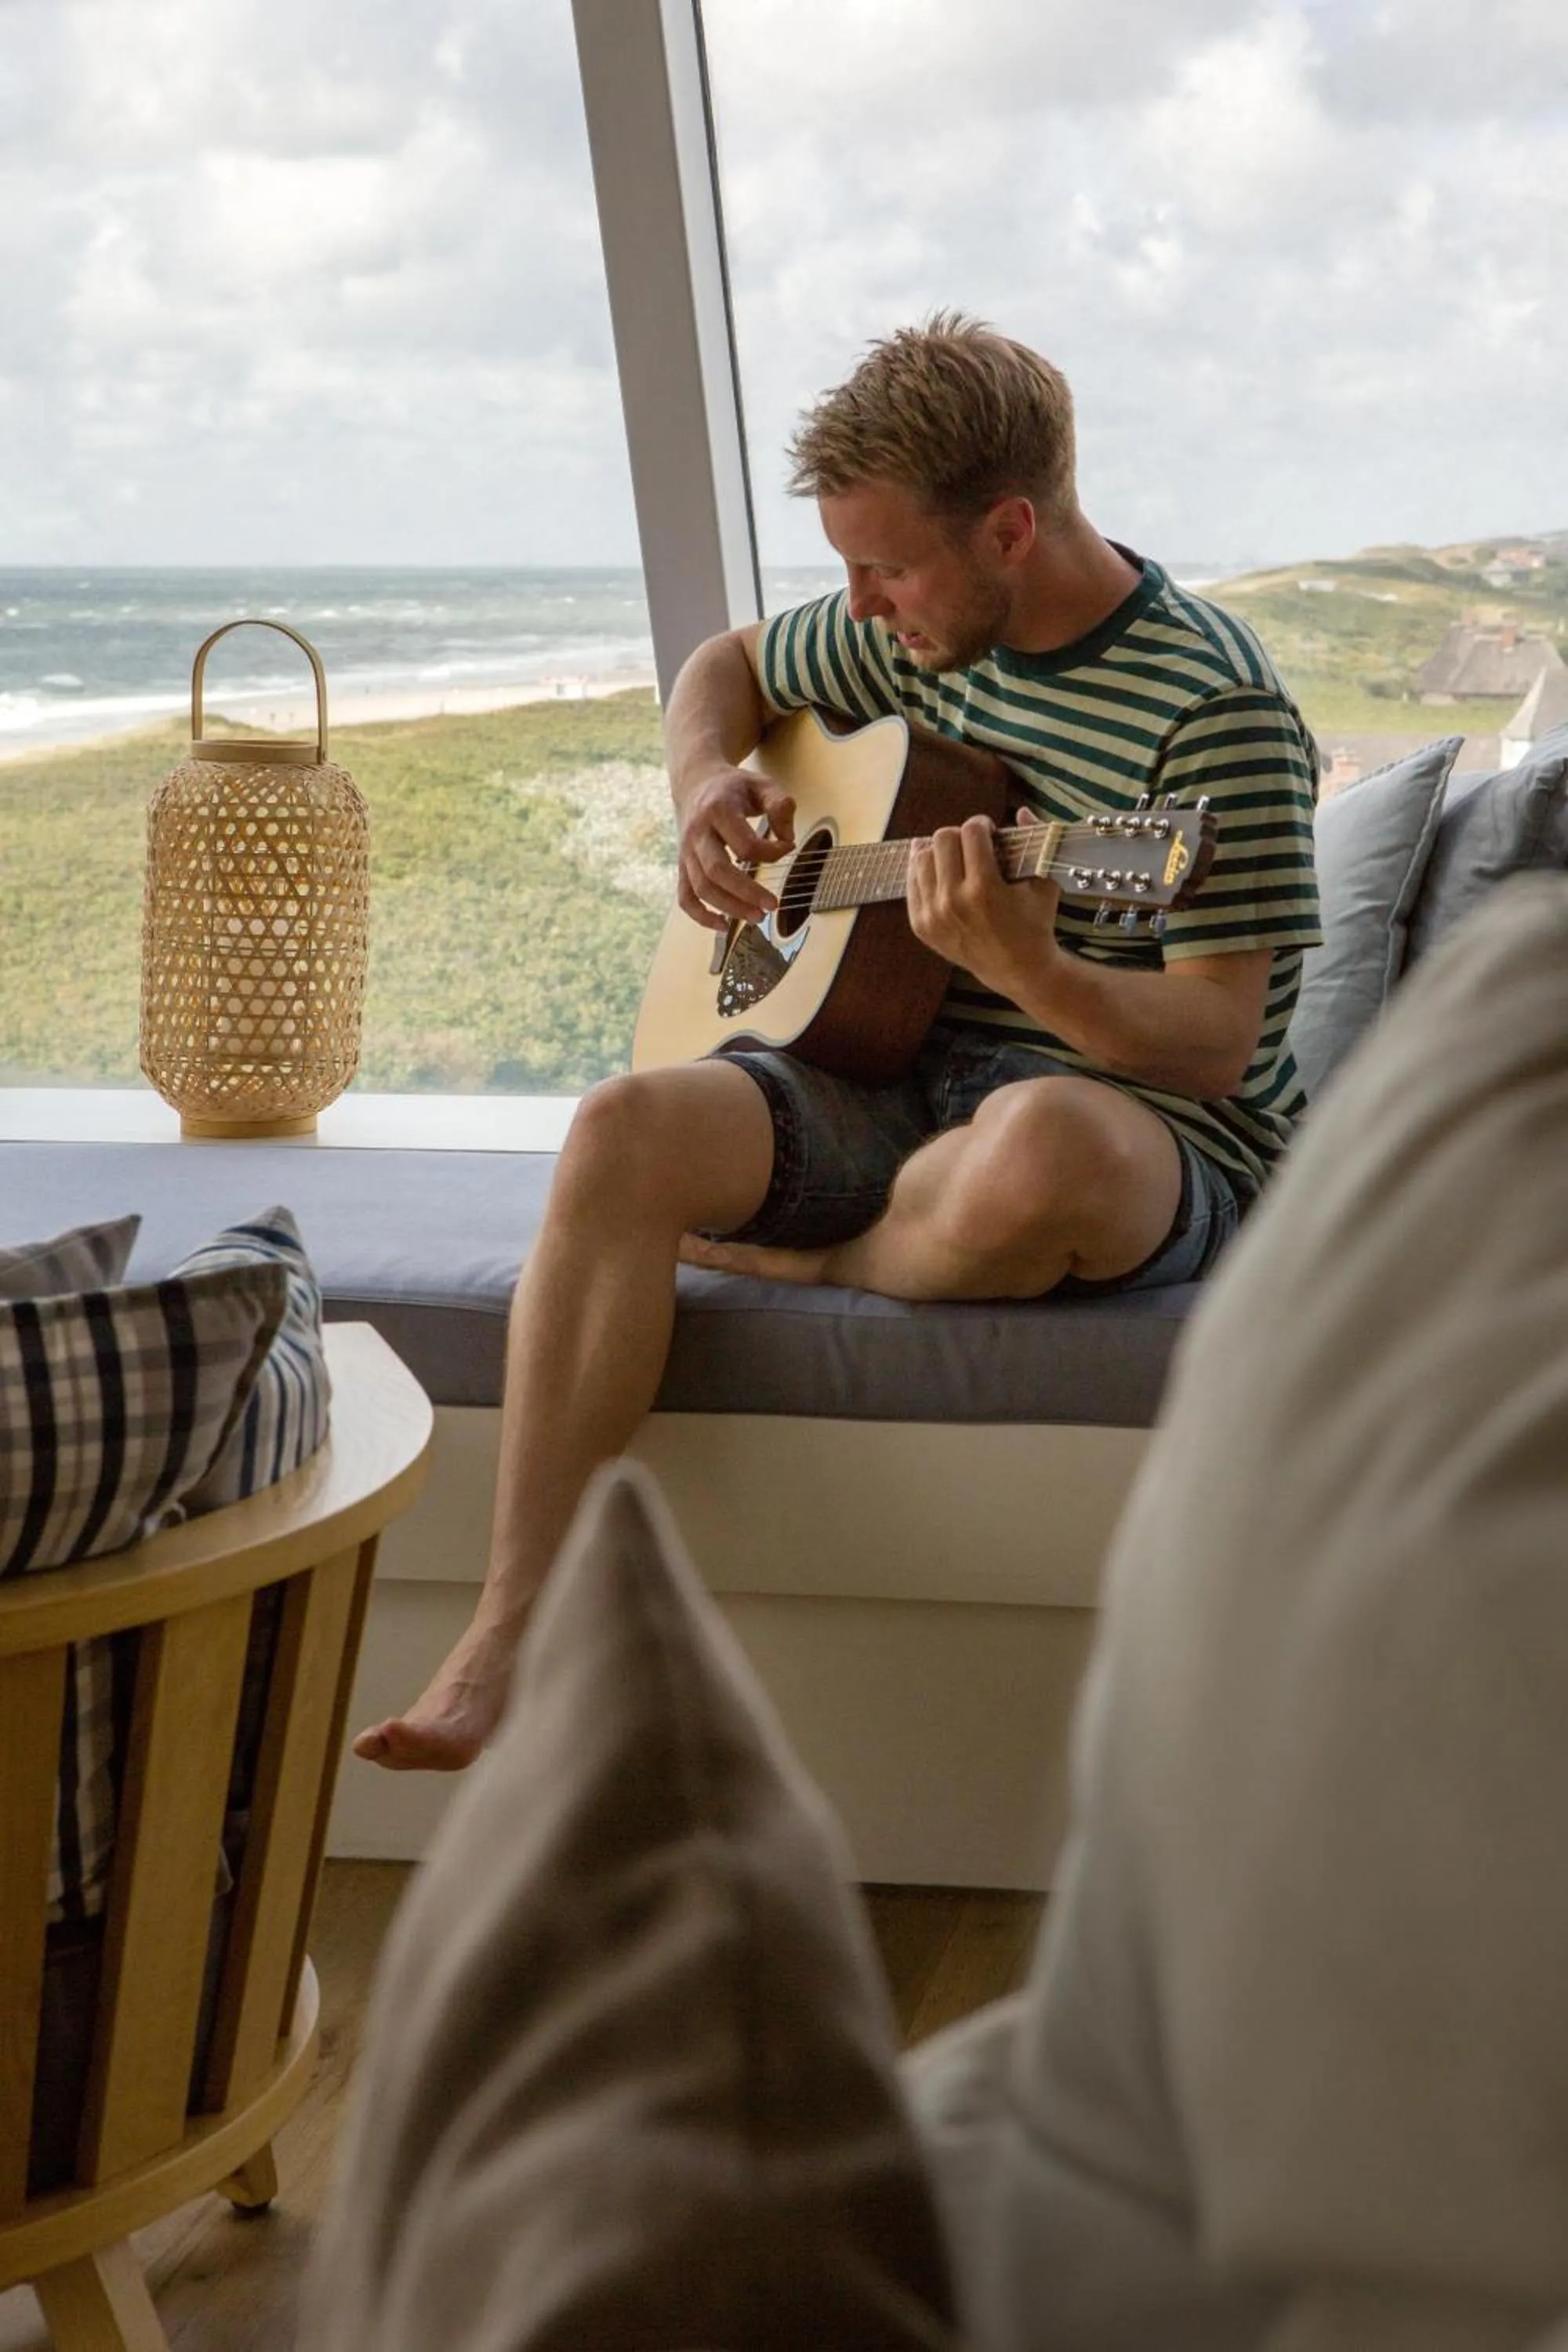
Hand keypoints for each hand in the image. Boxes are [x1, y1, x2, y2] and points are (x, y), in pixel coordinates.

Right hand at [676, 767, 796, 929]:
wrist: (695, 782)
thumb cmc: (733, 787)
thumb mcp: (762, 784)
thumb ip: (780, 805)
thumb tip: (786, 840)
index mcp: (717, 810)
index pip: (744, 843)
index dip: (770, 852)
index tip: (787, 848)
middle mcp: (697, 832)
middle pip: (717, 871)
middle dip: (746, 893)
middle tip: (772, 906)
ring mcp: (686, 851)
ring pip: (701, 888)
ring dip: (729, 908)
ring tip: (757, 917)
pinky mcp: (682, 865)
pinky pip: (685, 896)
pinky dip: (700, 916)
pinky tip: (723, 927)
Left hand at [906, 808, 1062, 998]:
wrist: (1017, 970)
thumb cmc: (1035, 923)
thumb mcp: (1045, 882)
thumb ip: (1037, 841)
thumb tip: (1022, 811)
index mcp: (984, 888)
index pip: (970, 832)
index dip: (982, 825)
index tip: (989, 832)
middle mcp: (953, 901)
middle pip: (941, 839)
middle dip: (959, 835)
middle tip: (972, 845)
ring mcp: (933, 915)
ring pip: (920, 858)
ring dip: (939, 851)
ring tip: (955, 857)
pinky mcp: (921, 926)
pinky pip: (912, 883)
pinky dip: (925, 872)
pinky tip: (941, 872)